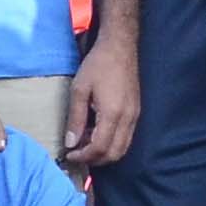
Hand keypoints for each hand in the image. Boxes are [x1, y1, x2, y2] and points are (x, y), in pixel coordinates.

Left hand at [61, 27, 139, 171]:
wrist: (120, 47)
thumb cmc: (98, 64)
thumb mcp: (79, 89)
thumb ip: (75, 118)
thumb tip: (70, 143)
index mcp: (113, 114)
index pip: (100, 148)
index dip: (83, 156)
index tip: (69, 154)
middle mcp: (128, 119)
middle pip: (114, 154)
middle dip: (94, 159)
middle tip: (77, 153)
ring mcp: (135, 116)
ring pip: (122, 148)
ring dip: (104, 152)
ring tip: (85, 142)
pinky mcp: (136, 112)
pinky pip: (126, 137)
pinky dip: (111, 143)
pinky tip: (96, 132)